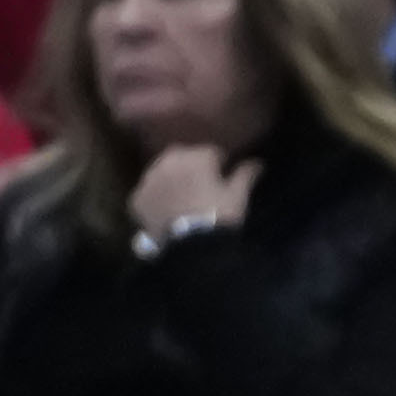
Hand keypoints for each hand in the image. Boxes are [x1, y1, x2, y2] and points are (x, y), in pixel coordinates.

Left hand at [125, 141, 258, 242]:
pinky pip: (146, 192)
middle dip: (191, 164)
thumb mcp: (237, 195)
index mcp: (194, 157)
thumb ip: (245, 175)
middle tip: (200, 182)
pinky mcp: (136, 198)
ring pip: (160, 171)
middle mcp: (167, 162)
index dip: (218, 162)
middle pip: (180, 156)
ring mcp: (148, 179)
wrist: (192, 244)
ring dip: (170, 177)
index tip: (222, 172)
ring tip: (181, 194)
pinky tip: (165, 208)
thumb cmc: (219, 215)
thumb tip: (258, 162)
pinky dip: (155, 197)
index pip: (209, 151)